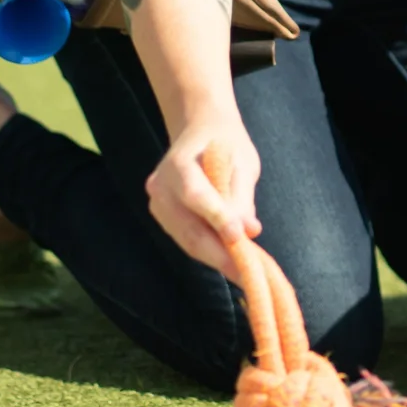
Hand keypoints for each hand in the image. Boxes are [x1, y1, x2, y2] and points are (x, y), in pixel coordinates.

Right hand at [146, 116, 262, 271]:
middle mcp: (160, 186)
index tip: (239, 237)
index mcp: (178, 163)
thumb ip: (242, 197)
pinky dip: (209, 253)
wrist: (200, 132)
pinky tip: (231, 261)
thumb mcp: (243, 162)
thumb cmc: (226, 143)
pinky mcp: (163, 218)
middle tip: (249, 274)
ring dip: (217, 259)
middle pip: (188, 227)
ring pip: (187, 241)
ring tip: (245, 274)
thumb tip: (249, 231)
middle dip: (221, 254)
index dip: (216, 218)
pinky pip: (186, 240)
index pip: (195, 194)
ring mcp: (157, 204)